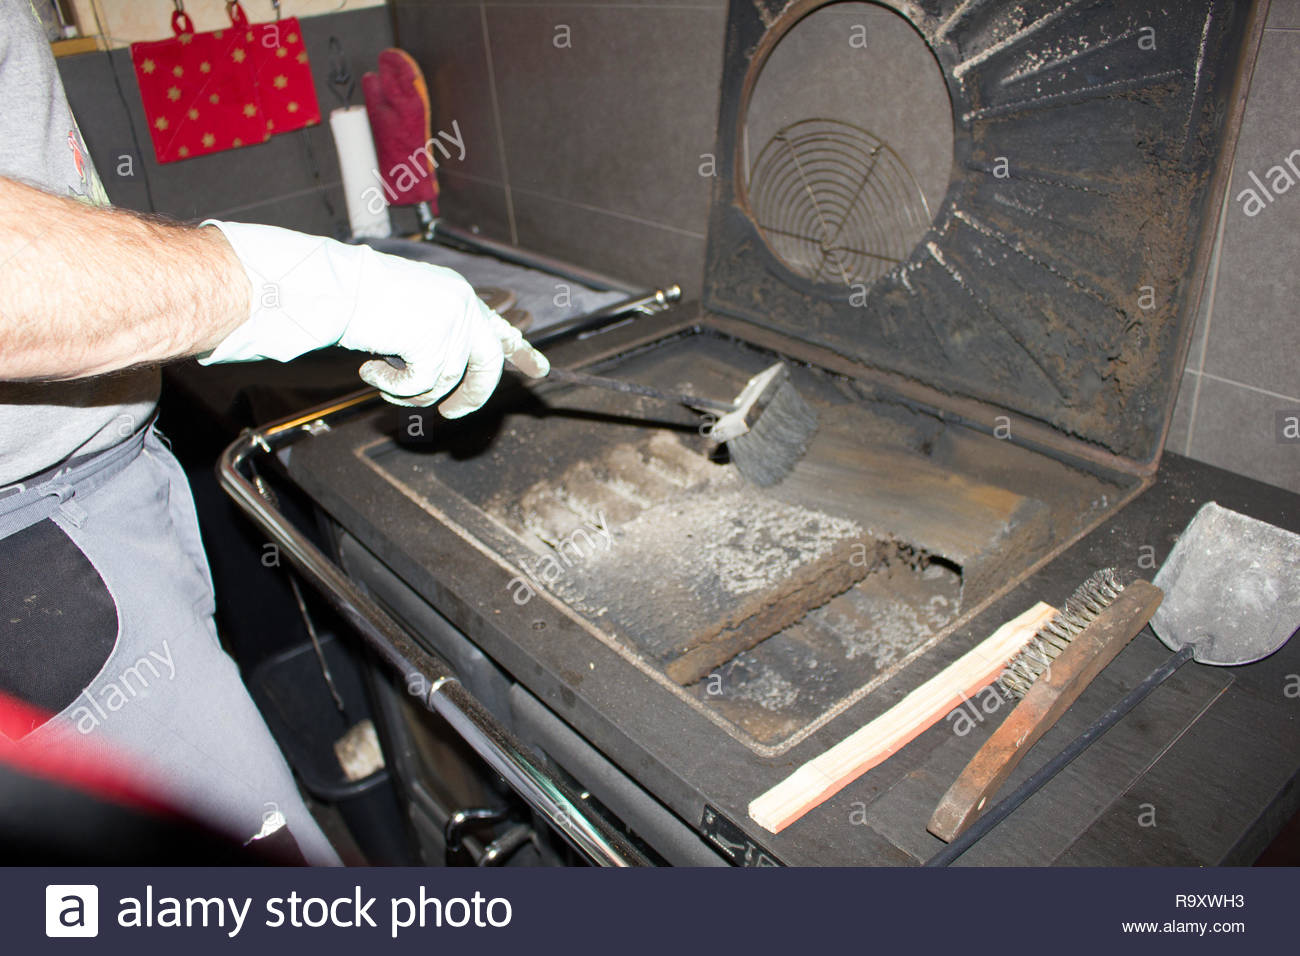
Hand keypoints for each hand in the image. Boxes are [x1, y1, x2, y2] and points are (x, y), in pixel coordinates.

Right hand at [198, 220, 548, 416]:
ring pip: (444, 382)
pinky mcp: (434, 342)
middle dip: (472, 397)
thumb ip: (434, 334)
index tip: (541, 371)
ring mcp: (451, 323)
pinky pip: (420, 387)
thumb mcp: (407, 311)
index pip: (497, 327)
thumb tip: (445, 375)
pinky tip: (370, 368)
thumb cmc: (354, 296)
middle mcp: (462, 305)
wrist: (331, 284)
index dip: (519, 351)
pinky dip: (392, 387)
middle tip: (452, 414)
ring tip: (380, 375)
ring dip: (409, 391)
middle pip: (488, 365)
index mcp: (457, 295)